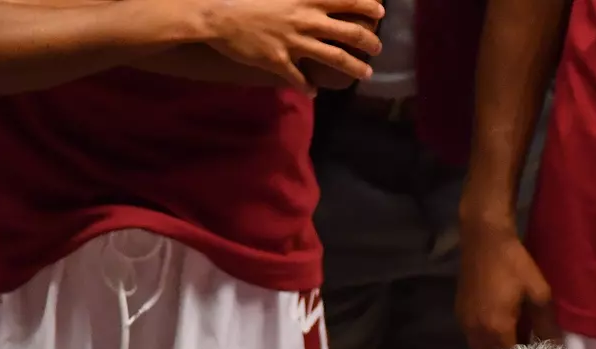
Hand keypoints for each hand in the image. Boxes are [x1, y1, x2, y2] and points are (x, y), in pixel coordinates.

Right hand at [198, 0, 382, 89]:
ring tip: (366, 73)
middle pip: (348, 32)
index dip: (366, 6)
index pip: (344, 1)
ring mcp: (293, 43)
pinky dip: (308, 87)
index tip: (380, 12)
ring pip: (335, 58)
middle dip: (369, 41)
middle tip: (378, 48)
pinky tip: (314, 93)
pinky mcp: (279, 61)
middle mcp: (304, 21)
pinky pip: (299, 79)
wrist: (214, 15)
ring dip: (354, 67)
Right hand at [457, 220, 558, 348]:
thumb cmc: (514, 262)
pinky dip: (486, 339)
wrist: (484, 237)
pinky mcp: (459, 313)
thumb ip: (546, 324)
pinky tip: (500, 330)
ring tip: (515, 343)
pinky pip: (473, 337)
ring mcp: (465, 322)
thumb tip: (556, 348)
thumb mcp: (538, 293)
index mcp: (496, 327)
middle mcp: (476, 330)